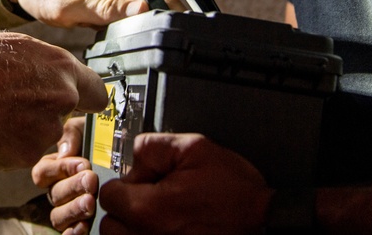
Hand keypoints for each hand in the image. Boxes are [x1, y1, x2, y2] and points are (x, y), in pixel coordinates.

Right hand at [0, 32, 107, 169]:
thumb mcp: (19, 46)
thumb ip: (49, 65)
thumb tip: (61, 75)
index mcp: (62, 70)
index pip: (98, 93)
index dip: (87, 98)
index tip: (81, 102)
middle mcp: (61, 100)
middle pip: (66, 115)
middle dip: (49, 112)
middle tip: (17, 102)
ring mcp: (44, 131)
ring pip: (44, 134)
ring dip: (28, 129)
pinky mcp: (25, 156)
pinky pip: (24, 152)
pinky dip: (11, 145)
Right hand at [32, 116, 98, 233]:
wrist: (126, 158)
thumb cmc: (101, 141)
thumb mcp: (87, 129)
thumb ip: (72, 134)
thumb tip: (65, 153)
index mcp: (54, 167)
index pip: (43, 172)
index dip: (60, 169)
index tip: (83, 164)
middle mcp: (57, 190)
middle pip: (54, 194)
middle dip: (73, 187)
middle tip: (92, 182)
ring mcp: (67, 210)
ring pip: (58, 216)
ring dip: (73, 210)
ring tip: (90, 204)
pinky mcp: (80, 224)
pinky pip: (68, 233)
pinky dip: (74, 232)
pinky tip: (85, 226)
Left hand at [98, 133, 271, 234]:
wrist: (263, 222)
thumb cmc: (235, 193)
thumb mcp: (195, 149)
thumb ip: (153, 145)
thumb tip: (133, 155)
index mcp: (150, 210)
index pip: (108, 195)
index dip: (125, 183)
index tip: (142, 182)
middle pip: (110, 224)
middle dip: (125, 209)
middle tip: (150, 200)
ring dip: (132, 229)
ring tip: (158, 217)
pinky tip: (165, 230)